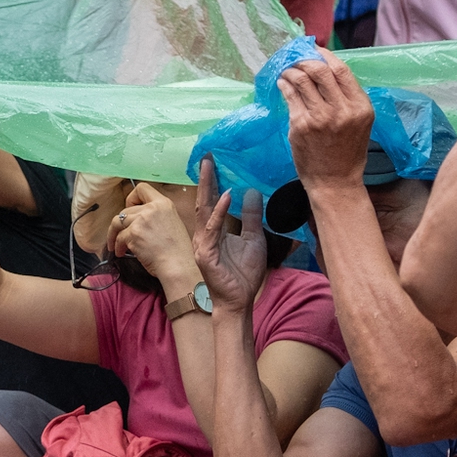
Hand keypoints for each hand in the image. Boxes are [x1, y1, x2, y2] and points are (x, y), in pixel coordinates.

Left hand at [109, 182, 200, 297]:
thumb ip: (157, 216)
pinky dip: (117, 246)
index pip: (141, 188)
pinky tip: (121, 253)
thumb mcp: (173, 223)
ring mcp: (141, 220)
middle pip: (126, 209)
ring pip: (117, 222)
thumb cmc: (178, 251)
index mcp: (164, 203)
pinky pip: (119, 238)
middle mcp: (152, 208)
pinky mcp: (133, 233)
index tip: (131, 209)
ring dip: (114, 234)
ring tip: (115, 245)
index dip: (132, 198)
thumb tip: (140, 220)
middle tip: (121, 235)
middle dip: (121, 224)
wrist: (178, 265)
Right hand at [192, 158, 265, 312]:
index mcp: (213, 230)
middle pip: (204, 200)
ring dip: (208, 188)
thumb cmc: (243, 274)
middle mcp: (204, 234)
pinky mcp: (206, 255)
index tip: (214, 159)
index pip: (211, 201)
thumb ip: (251, 217)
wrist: (239, 301)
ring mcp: (203, 244)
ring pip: (204, 210)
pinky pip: (213, 229)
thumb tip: (252, 191)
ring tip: (211, 167)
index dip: (212, 181)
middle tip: (207, 154)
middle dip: (206, 177)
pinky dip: (219, 212)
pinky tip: (226, 196)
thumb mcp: (253, 238)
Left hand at [278, 49, 374, 187]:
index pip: (341, 70)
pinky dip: (284, 85)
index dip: (325, 55)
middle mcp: (341, 110)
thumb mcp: (359, 122)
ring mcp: (319, 118)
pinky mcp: (300, 126)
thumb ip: (347, 97)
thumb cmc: (347, 151)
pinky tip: (283, 83)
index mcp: (360, 106)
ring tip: (287, 70)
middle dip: (304, 59)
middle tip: (296, 58)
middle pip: (319, 70)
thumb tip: (325, 67)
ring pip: (301, 80)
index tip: (314, 49)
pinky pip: (290, 96)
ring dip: (291, 70)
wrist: (335, 182)